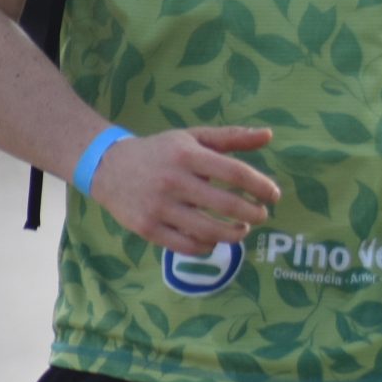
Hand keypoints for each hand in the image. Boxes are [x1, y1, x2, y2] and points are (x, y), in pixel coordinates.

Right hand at [87, 126, 279, 255]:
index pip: (234, 173)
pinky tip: (214, 239)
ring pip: (209, 230)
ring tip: (241, 229)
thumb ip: (231, 137)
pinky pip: (186, 246)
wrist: (107, 167)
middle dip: (253, 214)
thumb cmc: (160, 152)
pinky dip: (207, 246)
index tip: (274, 195)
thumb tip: (269, 135)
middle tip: (260, 215)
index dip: (260, 186)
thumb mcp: (193, 138)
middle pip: (226, 205)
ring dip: (234, 234)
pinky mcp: (147, 228)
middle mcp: (173, 181)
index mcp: (187, 155)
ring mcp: (158, 207)